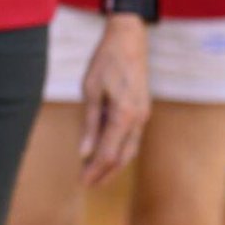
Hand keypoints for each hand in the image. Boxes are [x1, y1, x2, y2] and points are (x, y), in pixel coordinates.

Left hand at [79, 17, 149, 185]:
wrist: (129, 41)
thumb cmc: (105, 62)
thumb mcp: (90, 90)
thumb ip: (89, 123)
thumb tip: (84, 152)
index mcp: (124, 116)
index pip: (108, 154)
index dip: (94, 170)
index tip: (82, 182)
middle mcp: (138, 120)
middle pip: (121, 157)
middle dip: (104, 173)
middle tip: (87, 184)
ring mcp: (143, 116)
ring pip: (130, 150)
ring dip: (113, 165)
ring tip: (96, 174)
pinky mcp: (142, 111)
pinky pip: (132, 138)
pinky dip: (119, 151)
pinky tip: (107, 153)